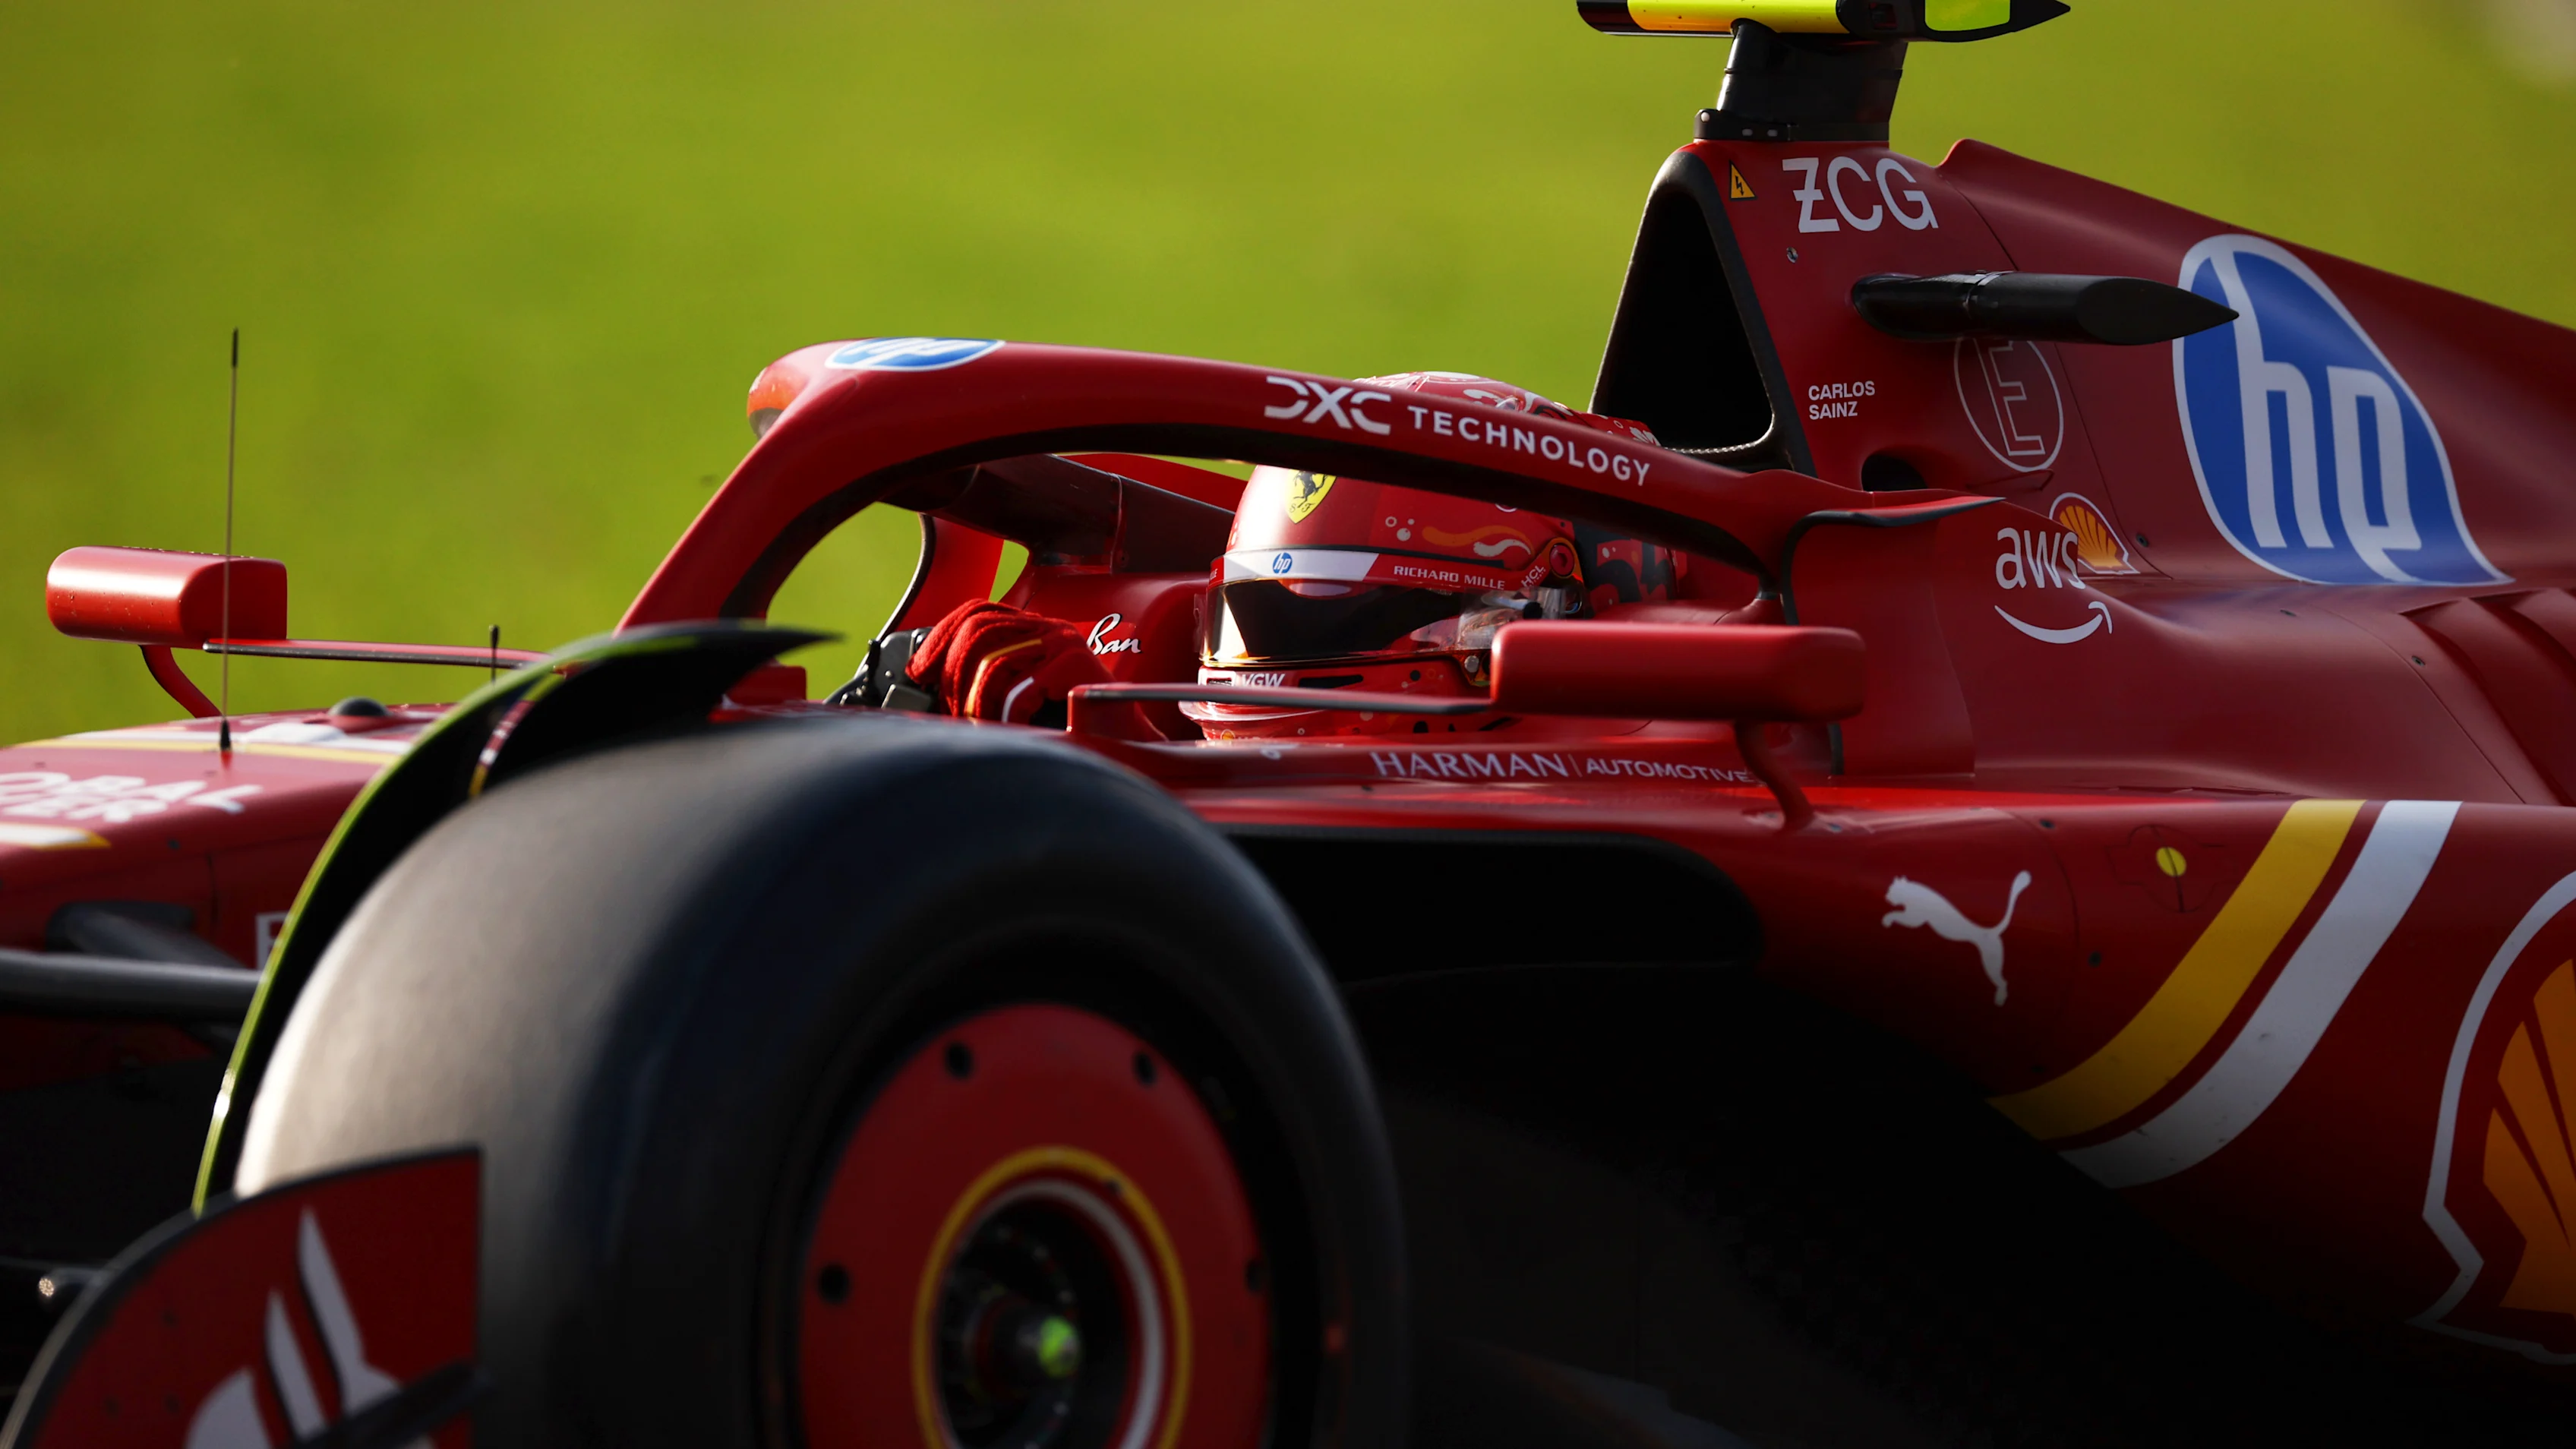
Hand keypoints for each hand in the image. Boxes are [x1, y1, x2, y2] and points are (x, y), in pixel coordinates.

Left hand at [904, 601, 1113, 726]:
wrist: (1129, 746)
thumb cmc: (1074, 727)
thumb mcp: (1022, 695)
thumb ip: (989, 681)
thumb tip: (932, 685)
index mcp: (1036, 629)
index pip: (979, 611)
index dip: (942, 636)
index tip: (920, 670)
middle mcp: (1050, 628)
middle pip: (979, 630)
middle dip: (952, 672)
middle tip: (949, 708)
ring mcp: (1064, 643)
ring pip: (994, 660)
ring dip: (976, 701)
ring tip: (978, 726)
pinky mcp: (1076, 665)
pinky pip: (1020, 688)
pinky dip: (1007, 716)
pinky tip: (1012, 731)